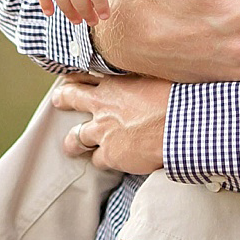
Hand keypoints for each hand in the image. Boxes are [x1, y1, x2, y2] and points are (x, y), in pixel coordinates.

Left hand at [52, 75, 169, 173]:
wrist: (181, 124)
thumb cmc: (176, 99)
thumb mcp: (155, 78)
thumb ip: (141, 81)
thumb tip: (145, 80)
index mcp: (114, 84)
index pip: (86, 77)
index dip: (76, 77)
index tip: (69, 78)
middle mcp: (103, 106)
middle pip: (72, 98)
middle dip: (63, 99)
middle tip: (58, 100)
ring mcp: (103, 132)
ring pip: (76, 138)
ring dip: (73, 143)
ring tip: (70, 147)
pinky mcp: (110, 155)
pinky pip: (98, 160)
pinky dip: (102, 161)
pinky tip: (108, 162)